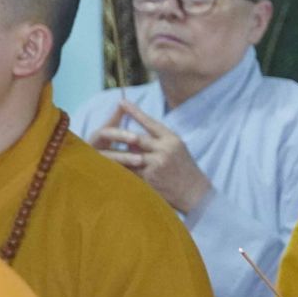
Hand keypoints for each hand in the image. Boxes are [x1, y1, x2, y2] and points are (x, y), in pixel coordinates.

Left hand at [89, 101, 211, 212]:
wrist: (196, 194)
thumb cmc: (186, 171)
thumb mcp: (178, 150)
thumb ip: (158, 143)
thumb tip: (134, 139)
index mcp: (172, 139)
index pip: (150, 122)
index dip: (135, 112)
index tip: (122, 102)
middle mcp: (165, 149)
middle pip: (136, 139)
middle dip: (119, 135)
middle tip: (102, 129)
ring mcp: (157, 163)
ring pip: (130, 156)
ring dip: (117, 156)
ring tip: (101, 152)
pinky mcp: (151, 178)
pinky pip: (131, 172)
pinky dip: (121, 171)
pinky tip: (110, 171)